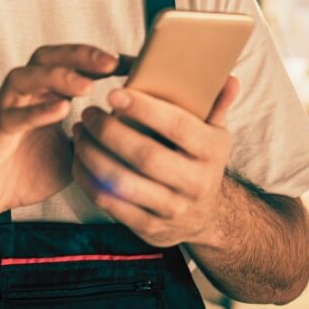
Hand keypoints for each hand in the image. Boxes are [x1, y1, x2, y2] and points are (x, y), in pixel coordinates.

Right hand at [0, 45, 119, 228]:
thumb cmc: (32, 171)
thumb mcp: (78, 153)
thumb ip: (99, 137)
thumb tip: (136, 129)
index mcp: (48, 97)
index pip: (73, 64)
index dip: (101, 60)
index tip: (132, 63)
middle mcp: (27, 97)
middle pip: (47, 58)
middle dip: (80, 56)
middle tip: (111, 62)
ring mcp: (7, 112)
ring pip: (25, 78)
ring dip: (58, 77)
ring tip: (88, 86)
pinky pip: (13, 117)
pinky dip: (37, 112)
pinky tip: (61, 110)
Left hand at [72, 76, 239, 246]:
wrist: (206, 215)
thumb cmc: (203, 162)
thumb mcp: (217, 134)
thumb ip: (217, 105)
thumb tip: (229, 79)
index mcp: (212, 153)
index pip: (178, 127)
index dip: (144, 109)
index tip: (114, 93)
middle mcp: (196, 184)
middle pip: (146, 156)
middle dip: (109, 132)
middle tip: (89, 114)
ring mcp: (173, 210)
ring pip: (123, 183)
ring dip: (92, 155)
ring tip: (79, 134)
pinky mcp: (149, 229)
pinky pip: (111, 204)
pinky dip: (88, 180)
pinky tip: (80, 159)